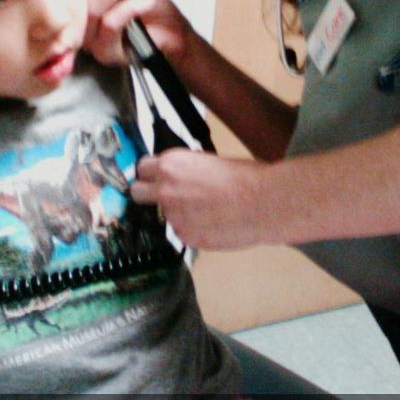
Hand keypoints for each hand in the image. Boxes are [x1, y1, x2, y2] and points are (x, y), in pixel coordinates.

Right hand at [85, 0, 196, 69]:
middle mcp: (83, 24)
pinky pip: (109, 25)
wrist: (176, 34)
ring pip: (93, 12)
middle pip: (79, 0)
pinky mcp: (106, 52)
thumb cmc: (153, 12)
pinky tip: (144, 3)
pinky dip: (127, 9)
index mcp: (85, 6)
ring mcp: (92, 41)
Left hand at [131, 150, 273, 248]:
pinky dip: (194, 229)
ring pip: (164, 216)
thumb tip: (183, 178)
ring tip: (207, 211)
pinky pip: (182, 232)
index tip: (158, 177)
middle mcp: (165, 190)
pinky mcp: (186, 237)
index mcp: (172, 165)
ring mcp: (173, 216)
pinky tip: (214, 224)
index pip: (142, 168)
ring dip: (179, 214)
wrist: (262, 202)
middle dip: (147, 193)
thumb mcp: (209, 161)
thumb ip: (187, 171)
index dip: (152, 173)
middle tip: (165, 196)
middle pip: (137, 192)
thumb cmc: (245, 177)